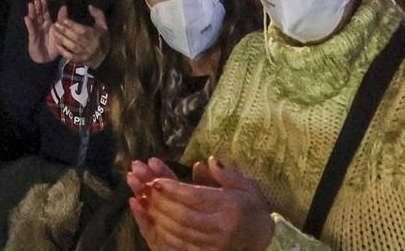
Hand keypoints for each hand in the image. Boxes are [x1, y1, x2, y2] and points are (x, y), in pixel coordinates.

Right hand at [23, 0, 59, 64]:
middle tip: (36, 0)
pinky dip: (29, 24)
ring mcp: (36, 31)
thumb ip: (61, 19)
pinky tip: (27, 18)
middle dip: (37, 8)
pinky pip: (31, 30)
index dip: (44, 6)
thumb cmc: (53, 45)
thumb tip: (64, 6)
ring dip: (32, 12)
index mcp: (48, 24)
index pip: (45, 13)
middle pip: (38, 15)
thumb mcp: (60, 31)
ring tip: (30, 5)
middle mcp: (41, 26)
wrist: (47, 59)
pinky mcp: (33, 37)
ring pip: (34, 20)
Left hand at [52, 5, 108, 67]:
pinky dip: (63, 50)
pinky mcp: (80, 60)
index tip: (63, 19)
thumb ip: (98, 14)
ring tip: (54, 32)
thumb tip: (90, 6)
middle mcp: (91, 46)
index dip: (72, 25)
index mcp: (96, 36)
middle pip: (76, 38)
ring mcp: (85, 54)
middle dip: (65, 31)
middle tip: (55, 24)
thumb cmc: (101, 38)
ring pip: (72, 46)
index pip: (82, 30)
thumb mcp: (103, 26)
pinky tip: (57, 44)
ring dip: (62, 39)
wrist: (104, 58)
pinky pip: (70, 56)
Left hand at [129, 156, 275, 250]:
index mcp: (230, 207)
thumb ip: (227, 173)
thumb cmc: (251, 208)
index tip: (155, 180)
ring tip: (141, 201)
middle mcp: (221, 228)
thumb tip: (209, 161)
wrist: (263, 239)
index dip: (172, 189)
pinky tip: (151, 220)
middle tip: (143, 188)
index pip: (195, 198)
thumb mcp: (245, 186)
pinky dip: (162, 233)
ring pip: (178, 232)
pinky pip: (179, 246)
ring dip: (157, 217)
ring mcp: (213, 245)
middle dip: (160, 202)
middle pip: (183, 216)